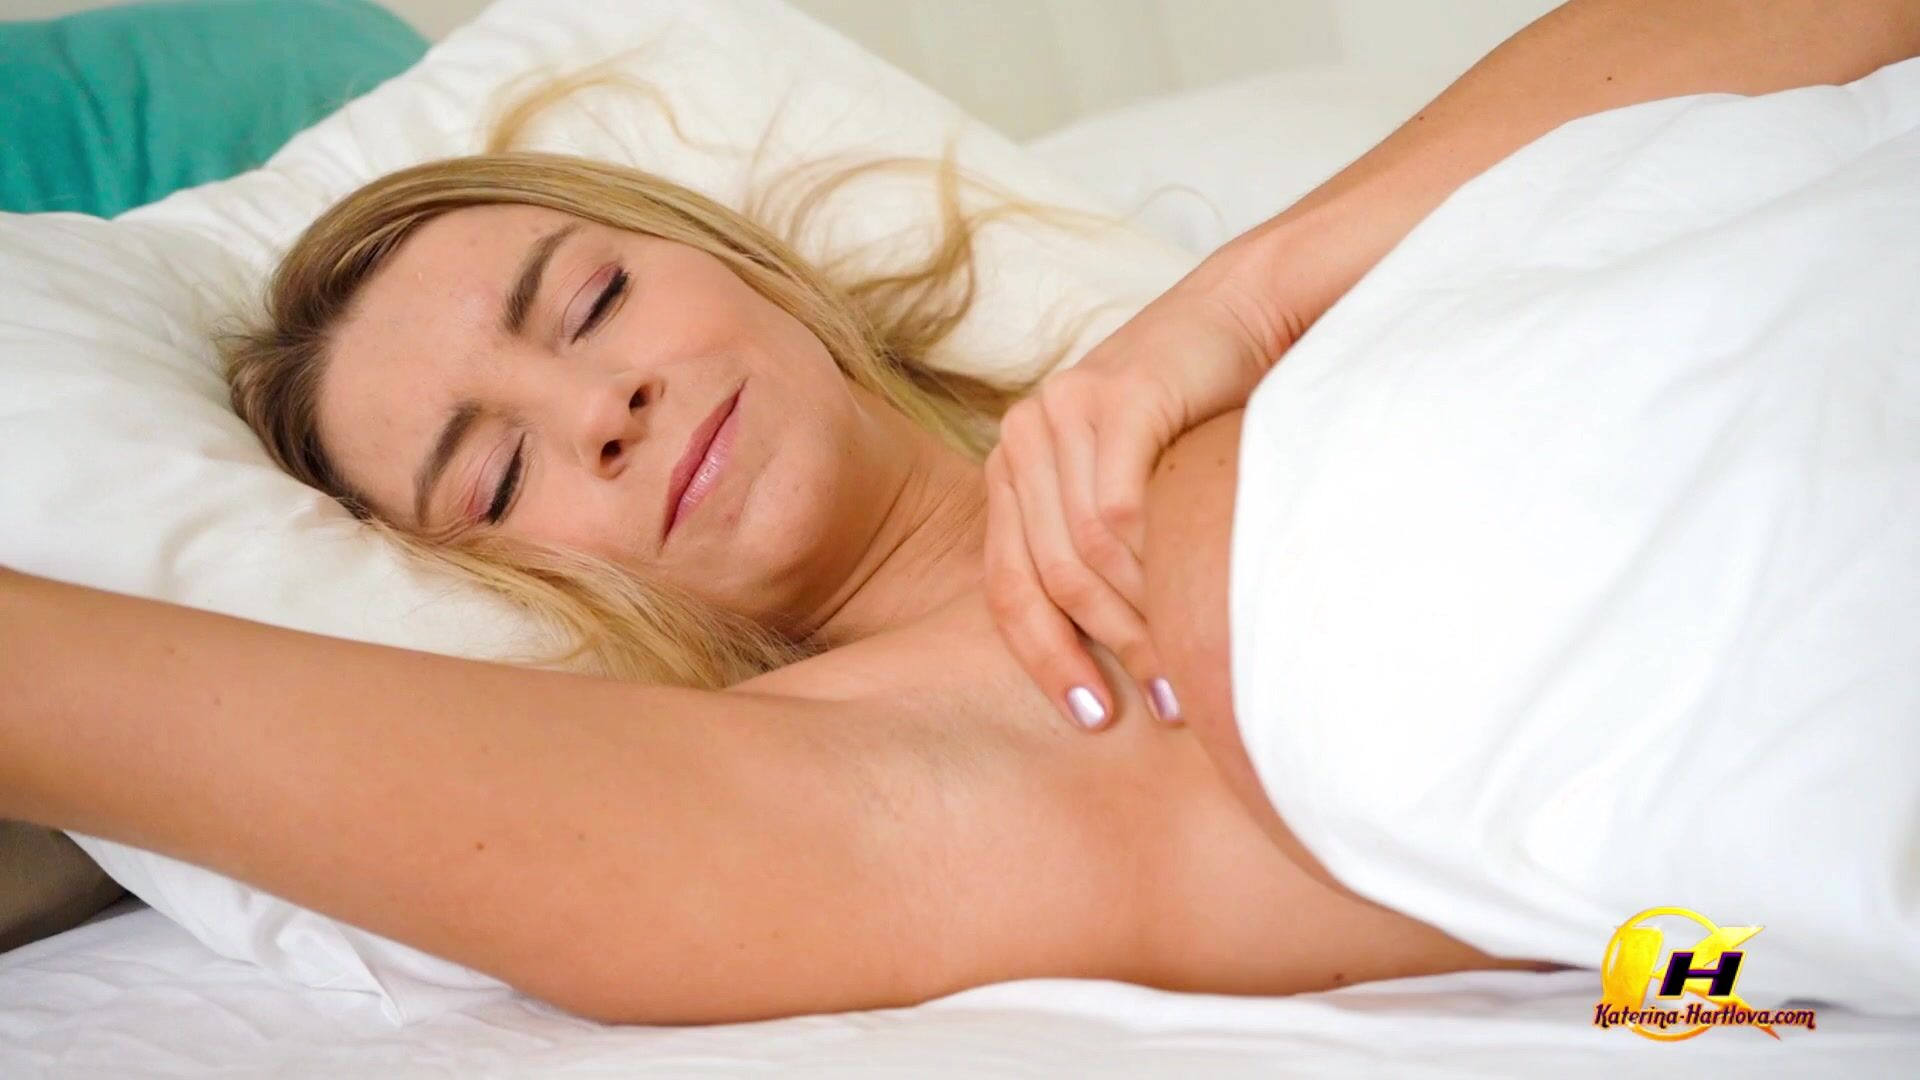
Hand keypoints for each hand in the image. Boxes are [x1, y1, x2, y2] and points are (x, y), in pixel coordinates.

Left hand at [983, 239, 1299, 731]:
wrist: (1248, 312)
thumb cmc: (1202, 413)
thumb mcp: (1136, 486)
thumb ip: (1106, 550)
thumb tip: (1117, 664)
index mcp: (1013, 464)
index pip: (1006, 583)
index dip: (1043, 657)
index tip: (1088, 713)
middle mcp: (1021, 436)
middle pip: (1047, 575)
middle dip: (1103, 651)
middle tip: (1163, 701)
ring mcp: (1059, 413)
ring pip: (1084, 554)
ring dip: (1138, 622)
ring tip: (1187, 668)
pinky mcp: (1111, 400)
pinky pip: (1120, 514)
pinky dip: (1154, 569)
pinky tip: (1191, 601)